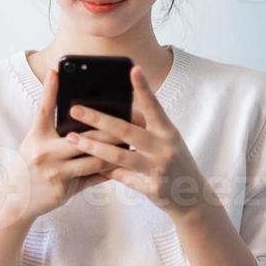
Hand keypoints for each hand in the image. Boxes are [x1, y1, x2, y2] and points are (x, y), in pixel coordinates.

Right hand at [5, 67, 124, 225]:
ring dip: (114, 152)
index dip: (50, 89)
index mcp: (36, 137)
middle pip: (83, 136)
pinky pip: (92, 178)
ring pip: (93, 159)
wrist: (15, 200)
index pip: (44, 109)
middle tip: (129, 120)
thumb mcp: (33, 143)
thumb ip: (51, 128)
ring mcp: (55, 172)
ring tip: (131, 144)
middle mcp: (44, 152)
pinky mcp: (64, 189)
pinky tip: (123, 166)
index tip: (57, 71)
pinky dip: (108, 172)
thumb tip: (72, 108)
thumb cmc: (28, 167)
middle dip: (108, 130)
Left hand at [64, 64, 211, 221]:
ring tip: (72, 139)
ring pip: (118, 155)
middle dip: (98, 119)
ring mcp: (158, 169)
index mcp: (168, 131)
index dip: (143, 88)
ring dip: (93, 146)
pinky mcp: (152, 188)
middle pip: (125, 130)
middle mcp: (164, 147)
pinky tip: (89, 166)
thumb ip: (147, 127)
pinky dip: (106, 172)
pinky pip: (122, 178)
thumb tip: (120, 111)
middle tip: (75, 109)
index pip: (154, 106)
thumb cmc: (176, 162)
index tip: (133, 69)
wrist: (193, 197)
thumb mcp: (167, 141)